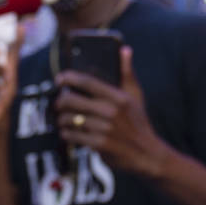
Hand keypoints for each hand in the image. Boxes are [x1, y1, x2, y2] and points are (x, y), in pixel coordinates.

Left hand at [55, 45, 169, 177]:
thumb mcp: (136, 97)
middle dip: (60, 102)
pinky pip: (72, 135)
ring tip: (63, 120)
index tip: (59, 79)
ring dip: (62, 120)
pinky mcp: (99, 144)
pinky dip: (67, 134)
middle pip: (72, 100)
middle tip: (58, 104)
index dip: (69, 78)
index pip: (87, 82)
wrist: (147, 154)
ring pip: (69, 119)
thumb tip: (125, 50)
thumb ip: (127, 73)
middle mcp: (111, 111)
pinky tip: (69, 133)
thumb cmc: (138, 123)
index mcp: (119, 97)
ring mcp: (104, 128)